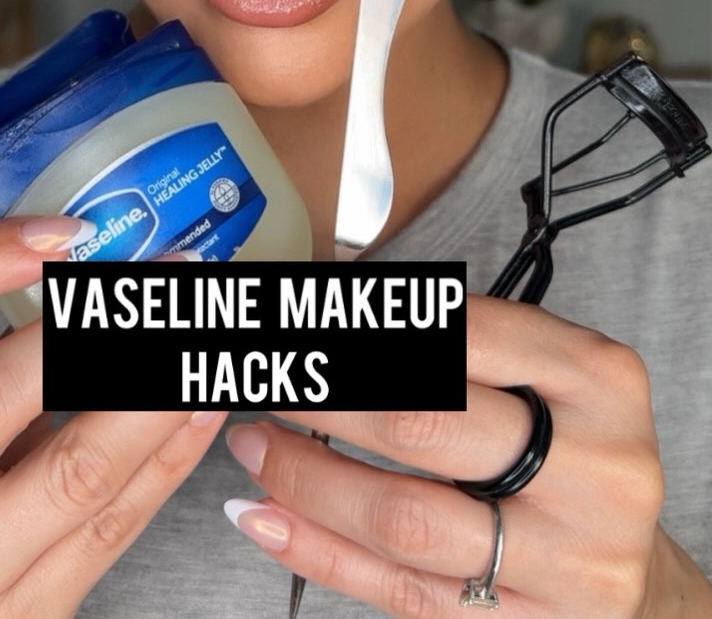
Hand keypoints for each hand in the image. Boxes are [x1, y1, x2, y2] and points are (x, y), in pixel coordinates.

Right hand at [0, 218, 225, 617]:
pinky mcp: (24, 617)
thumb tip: (55, 251)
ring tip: (207, 326)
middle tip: (172, 272)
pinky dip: (168, 457)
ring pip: (80, 475)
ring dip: (160, 388)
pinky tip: (201, 402)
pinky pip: (112, 530)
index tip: (60, 230)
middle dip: (95, 322)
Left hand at [222, 296, 711, 616]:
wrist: (637, 568)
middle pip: (425, 426)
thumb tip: (337, 302)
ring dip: (307, 478)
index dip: (364, 322)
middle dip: (323, 398)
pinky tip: (271, 518)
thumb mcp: (552, 372)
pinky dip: (322, 552)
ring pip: (404, 519)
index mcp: (599, 382)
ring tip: (253, 443)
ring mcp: (565, 559)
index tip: (299, 314)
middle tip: (265, 376)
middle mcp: (594, 470)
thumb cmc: (576, 448)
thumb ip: (465, 339)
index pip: (462, 334)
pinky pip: (403, 591)